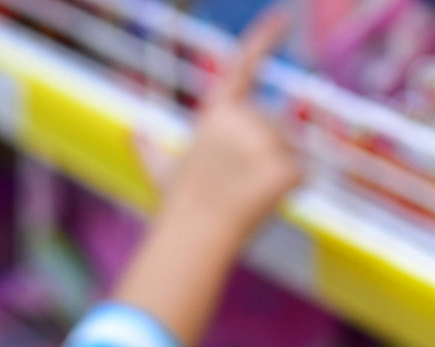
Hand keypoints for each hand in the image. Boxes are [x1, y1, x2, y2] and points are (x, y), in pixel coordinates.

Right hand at [160, 12, 304, 247]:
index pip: (244, 65)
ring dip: (276, 171)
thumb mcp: (160, 170)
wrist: (194, 237)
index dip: (264, 38)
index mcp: (216, 112)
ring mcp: (266, 141)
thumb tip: (132, 132)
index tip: (283, 15)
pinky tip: (264, 202)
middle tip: (237, 183)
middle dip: (266, 151)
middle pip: (276, 124)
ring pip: (290, 149)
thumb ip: (149, 148)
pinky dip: (289, 191)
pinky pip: (302, 175)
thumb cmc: (177, 208)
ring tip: (247, 194)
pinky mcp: (287, 166)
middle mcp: (243, 118)